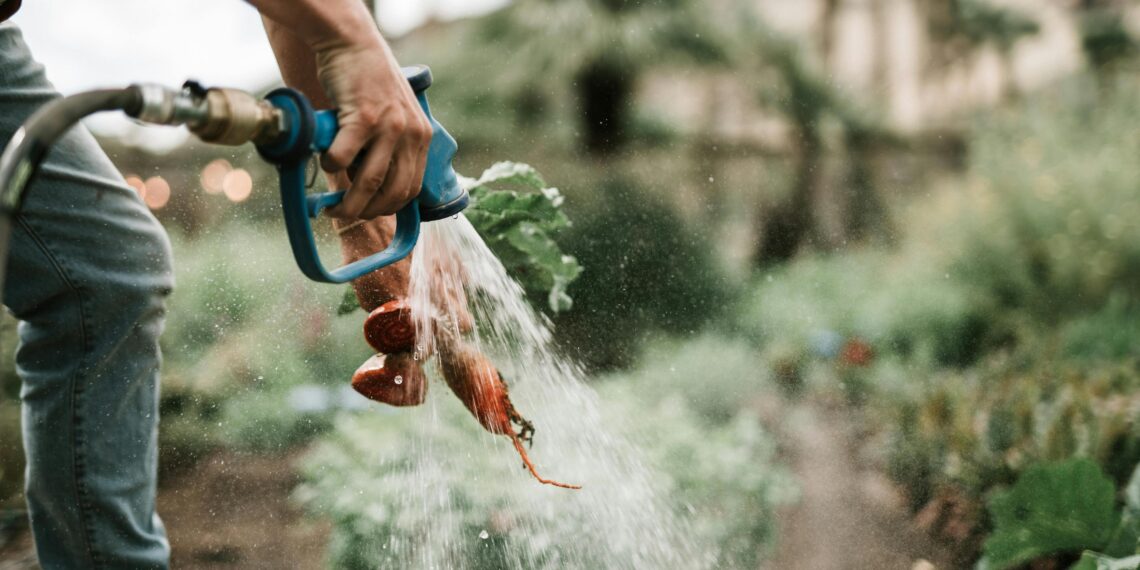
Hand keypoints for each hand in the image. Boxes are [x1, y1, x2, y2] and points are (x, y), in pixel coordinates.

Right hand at [315, 39, 431, 219]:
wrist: (353, 43)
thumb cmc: (366, 82)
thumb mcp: (393, 115)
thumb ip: (389, 147)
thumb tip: (369, 187)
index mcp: (422, 136)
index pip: (412, 188)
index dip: (390, 207)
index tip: (371, 213)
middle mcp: (411, 133)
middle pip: (393, 192)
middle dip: (368, 212)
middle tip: (346, 214)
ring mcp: (389, 126)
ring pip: (368, 182)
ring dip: (348, 202)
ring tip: (332, 207)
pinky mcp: (363, 117)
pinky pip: (342, 158)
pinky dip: (330, 167)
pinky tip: (325, 162)